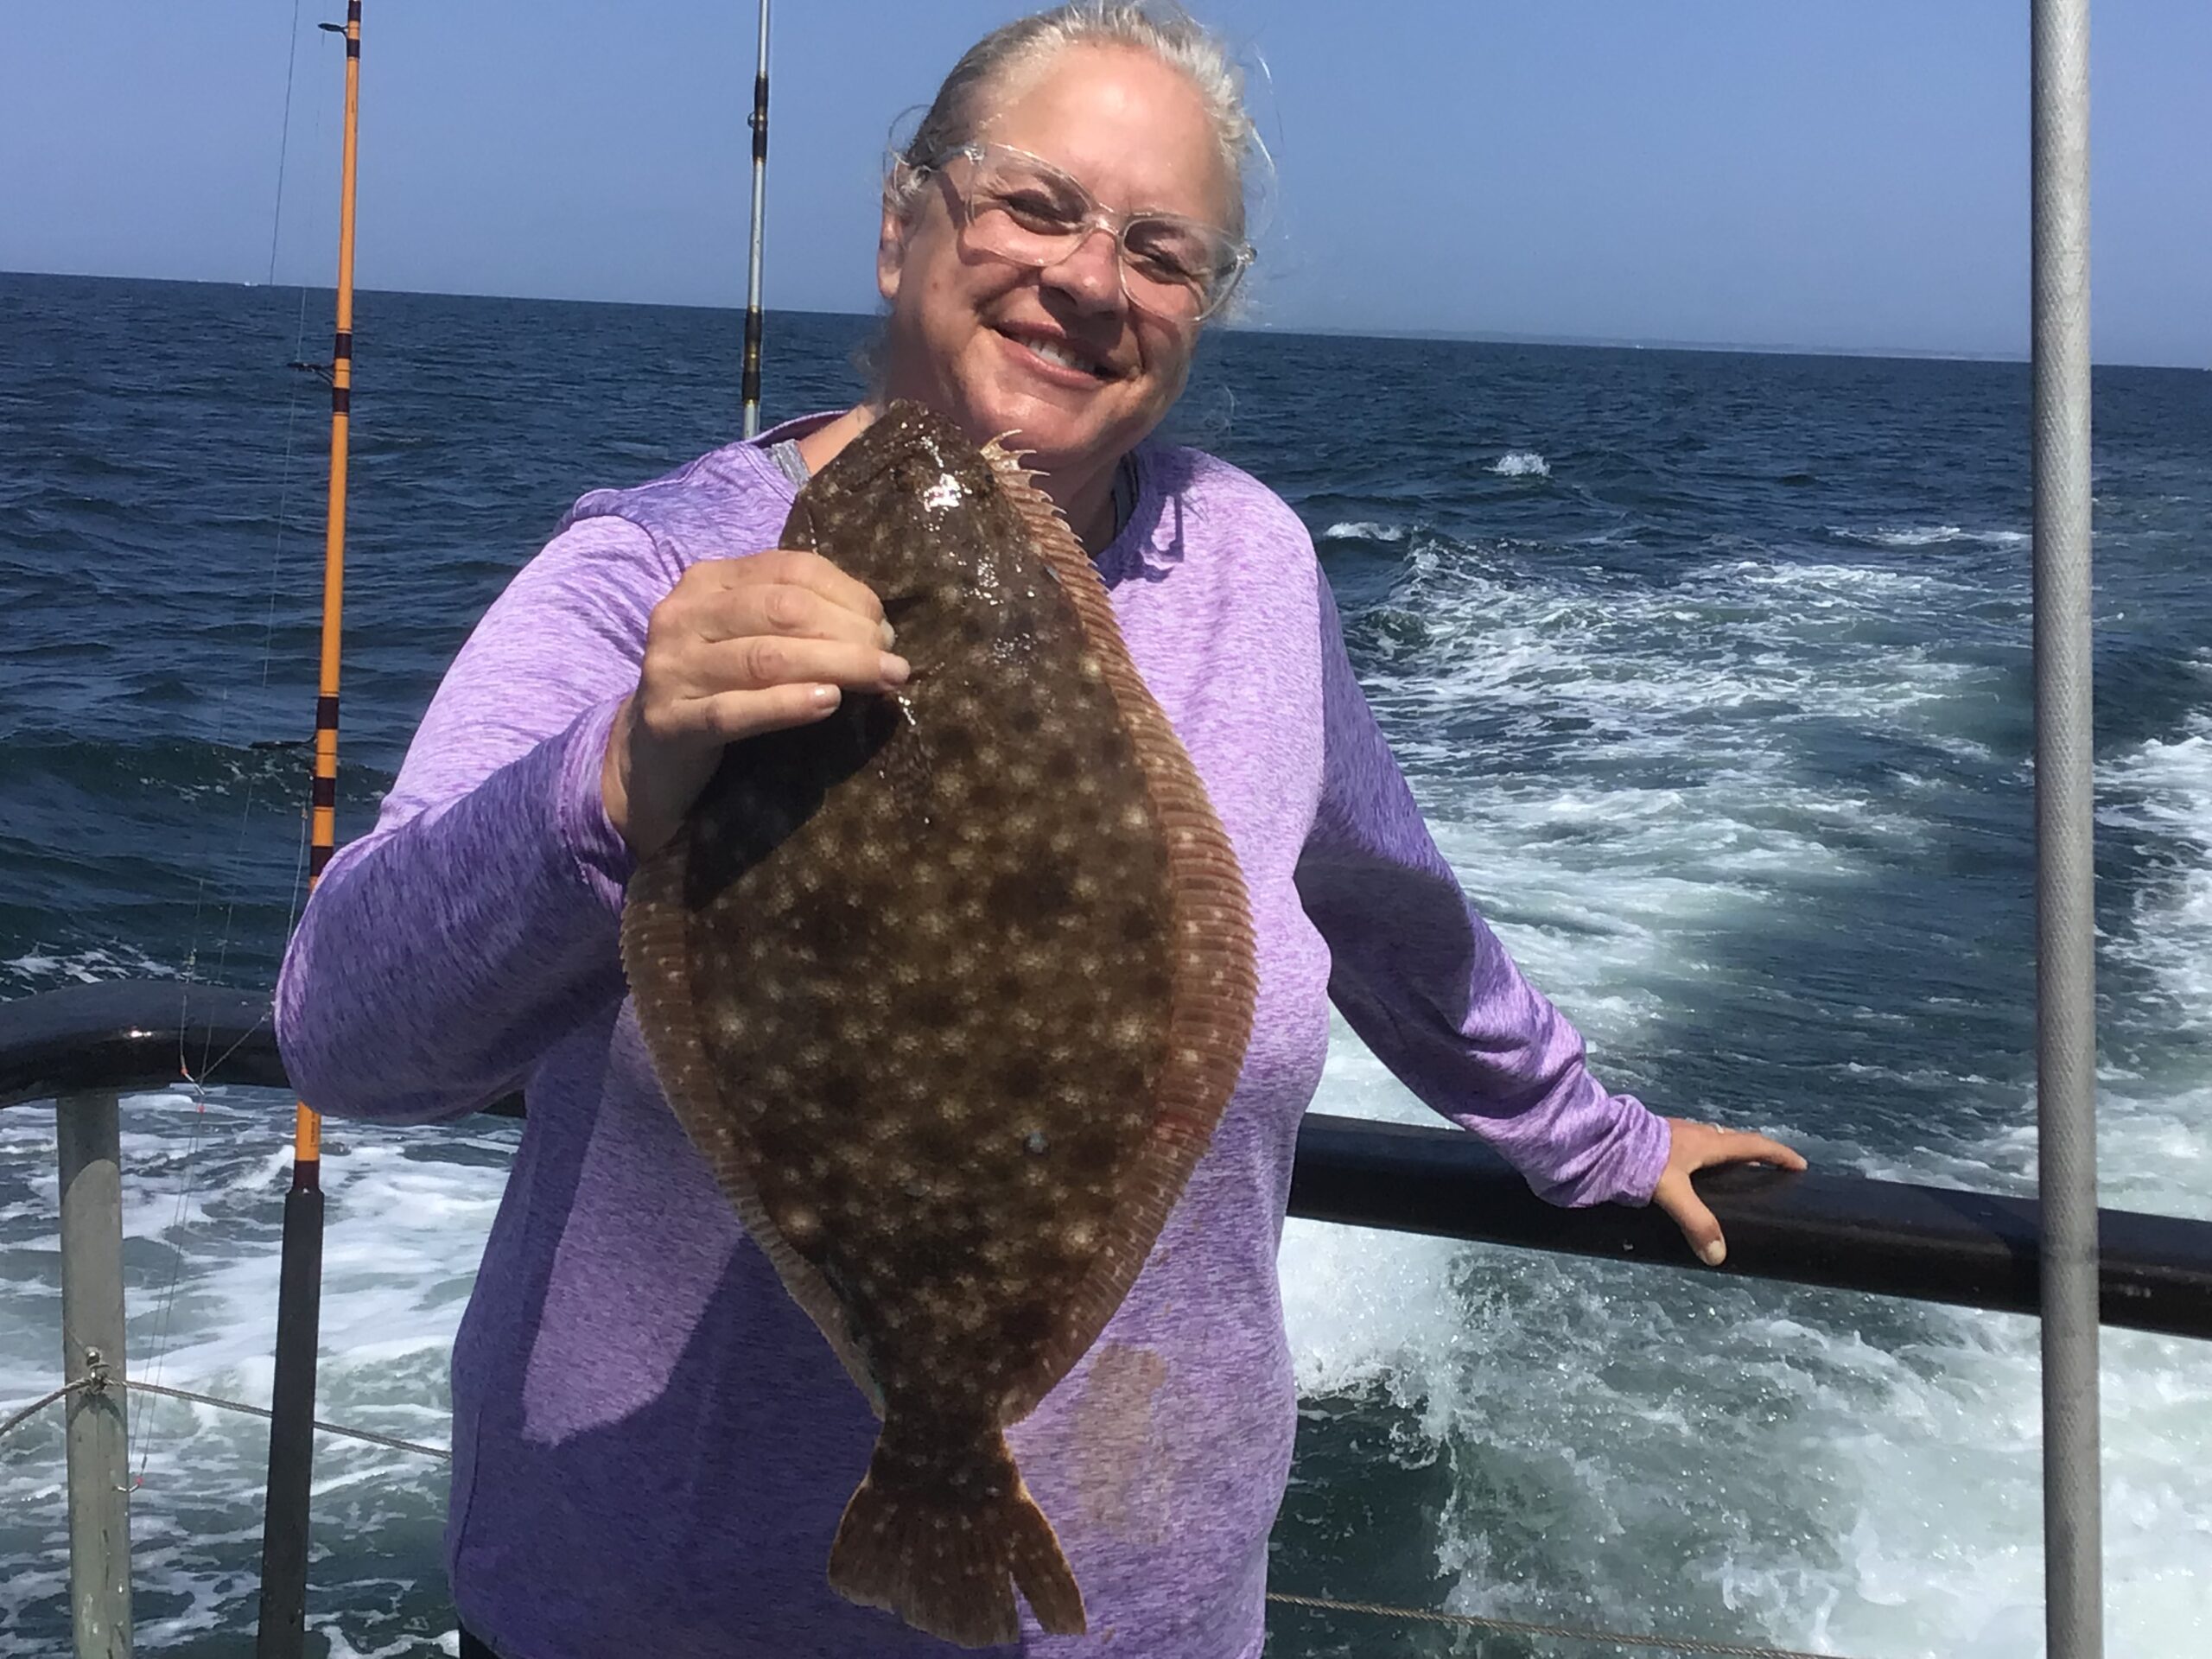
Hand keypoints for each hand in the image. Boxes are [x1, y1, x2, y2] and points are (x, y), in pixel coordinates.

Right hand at [603, 549, 909, 857]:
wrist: (647, 755)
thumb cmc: (717, 690)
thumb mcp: (750, 639)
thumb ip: (798, 622)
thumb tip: (879, 630)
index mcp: (708, 580)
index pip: (791, 569)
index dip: (848, 595)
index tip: (885, 629)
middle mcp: (683, 614)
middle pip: (783, 611)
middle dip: (849, 633)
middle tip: (892, 663)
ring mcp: (670, 667)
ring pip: (765, 658)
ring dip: (835, 666)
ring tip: (881, 681)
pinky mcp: (669, 721)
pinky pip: (735, 710)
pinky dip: (787, 704)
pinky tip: (828, 704)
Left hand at [1652, 1118, 1806, 1266]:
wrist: (1600, 1139)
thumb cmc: (1640, 1161)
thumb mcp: (1673, 1193)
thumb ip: (1697, 1222)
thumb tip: (1718, 1255)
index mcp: (1707, 1142)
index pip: (1754, 1145)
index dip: (1779, 1155)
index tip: (1800, 1165)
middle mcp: (1695, 1134)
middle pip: (1733, 1142)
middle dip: (1753, 1156)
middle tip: (1766, 1175)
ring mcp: (1675, 1134)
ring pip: (1709, 1143)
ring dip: (1725, 1157)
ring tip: (1730, 1180)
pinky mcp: (1657, 1139)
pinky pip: (1690, 1148)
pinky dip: (1701, 1160)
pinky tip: (1689, 1178)